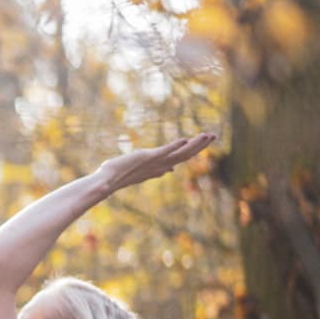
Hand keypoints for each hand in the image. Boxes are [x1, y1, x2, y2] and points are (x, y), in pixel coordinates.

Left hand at [96, 132, 215, 193]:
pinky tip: (185, 139)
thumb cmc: (118, 176)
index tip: (204, 141)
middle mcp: (159, 166)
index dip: (193, 150)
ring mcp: (154, 163)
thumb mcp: (140, 170)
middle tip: (213, 135)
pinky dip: (174, 146)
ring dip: (194, 145)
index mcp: (159, 168)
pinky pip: (164, 152)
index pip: (180, 158)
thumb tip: (168, 169)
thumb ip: (155, 169)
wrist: (106, 183)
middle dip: (200, 145)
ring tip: (207, 135)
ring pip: (180, 154)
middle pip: (185, 155)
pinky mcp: (147, 158)